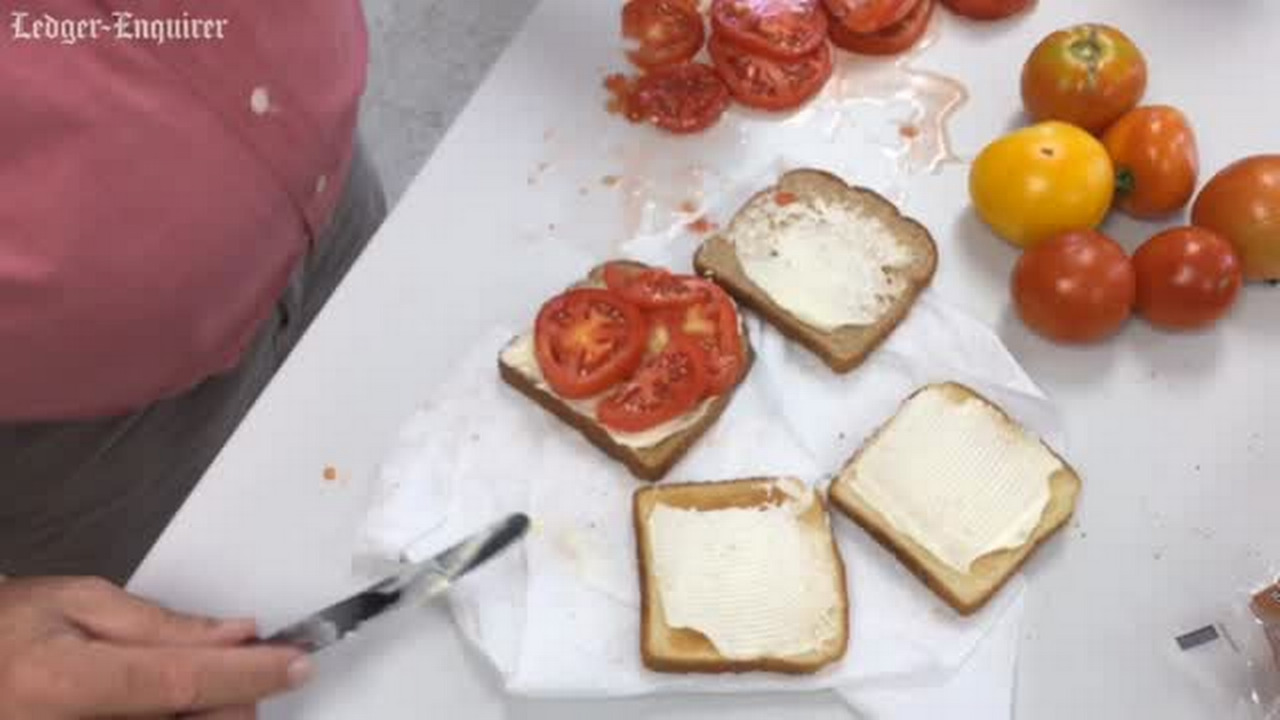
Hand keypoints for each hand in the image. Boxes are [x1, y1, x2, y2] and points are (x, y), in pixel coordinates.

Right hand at [0, 576, 310, 718]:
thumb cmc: (6, 631)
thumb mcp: (76, 603)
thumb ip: (159, 624)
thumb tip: (235, 634)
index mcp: (66, 682)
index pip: (183, 681)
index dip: (249, 672)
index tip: (298, 661)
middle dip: (235, 692)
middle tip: (240, 660)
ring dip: (213, 708)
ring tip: (200, 679)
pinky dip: (185, 718)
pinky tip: (179, 703)